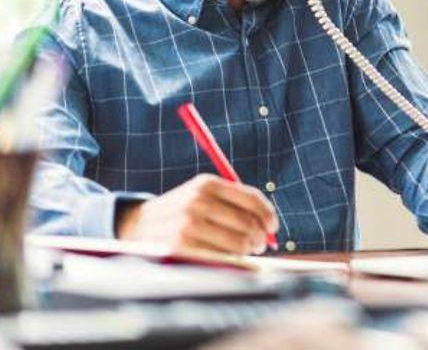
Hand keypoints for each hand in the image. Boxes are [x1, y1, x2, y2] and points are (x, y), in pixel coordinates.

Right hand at [116, 174, 278, 254]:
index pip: (251, 199)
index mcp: (207, 184)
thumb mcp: (202, 196)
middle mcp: (198, 201)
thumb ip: (234, 203)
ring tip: (245, 252)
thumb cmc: (180, 213)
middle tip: (260, 245)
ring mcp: (188, 225)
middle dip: (259, 237)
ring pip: (237, 243)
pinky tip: (228, 260)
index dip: (268, 215)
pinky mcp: (179, 247)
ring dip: (247, 251)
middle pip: (247, 223)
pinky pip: (219, 258)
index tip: (273, 227)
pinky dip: (230, 261)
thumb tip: (270, 226)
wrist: (136, 226)